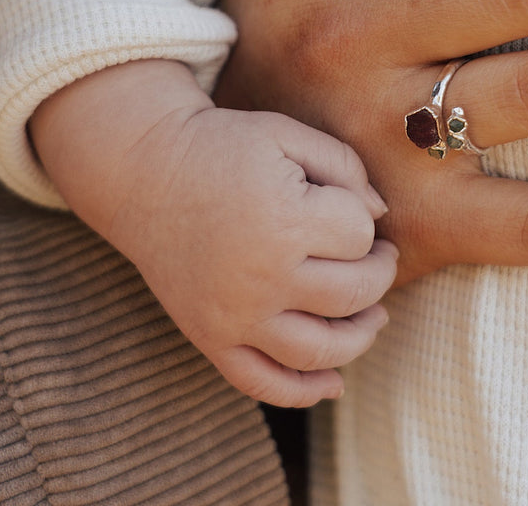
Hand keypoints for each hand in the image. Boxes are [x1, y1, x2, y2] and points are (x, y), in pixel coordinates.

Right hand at [31, 62, 396, 407]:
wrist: (146, 170)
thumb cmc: (223, 146)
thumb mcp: (286, 135)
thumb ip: (344, 166)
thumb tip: (381, 217)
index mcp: (284, 219)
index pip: (360, 234)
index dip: (364, 218)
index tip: (349, 205)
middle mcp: (263, 276)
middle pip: (354, 293)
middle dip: (380, 272)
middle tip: (381, 256)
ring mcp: (235, 315)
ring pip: (322, 350)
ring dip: (362, 335)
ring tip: (373, 313)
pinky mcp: (210, 338)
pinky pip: (263, 383)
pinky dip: (304, 392)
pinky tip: (333, 382)